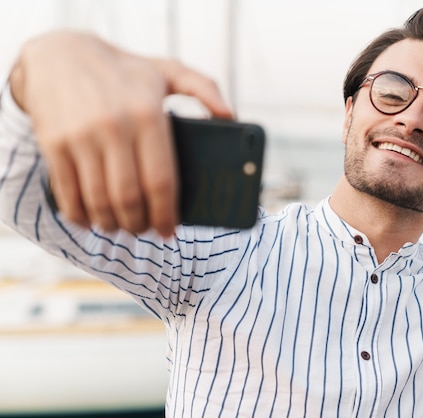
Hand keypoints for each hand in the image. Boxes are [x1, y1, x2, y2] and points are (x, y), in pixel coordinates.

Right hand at [10, 30, 232, 235]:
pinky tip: (90, 220)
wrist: (59, 53)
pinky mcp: (53, 144)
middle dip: (140, 225)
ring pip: (99, 201)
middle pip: (130, 198)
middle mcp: (114, 127)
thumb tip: (230, 116)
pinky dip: (80, 216)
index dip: (167, 214)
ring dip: (112, 225)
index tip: (171, 230)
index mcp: (148, 114)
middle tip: (146, 231)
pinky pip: (67, 194)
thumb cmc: (123, 70)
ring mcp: (81, 137)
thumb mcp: (167, 70)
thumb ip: (204, 88)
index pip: (161, 180)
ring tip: (121, 227)